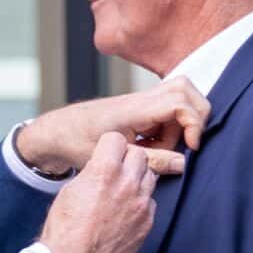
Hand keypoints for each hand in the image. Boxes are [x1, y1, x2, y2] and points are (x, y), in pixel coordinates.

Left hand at [16, 77, 210, 175]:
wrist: (58, 131)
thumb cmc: (77, 143)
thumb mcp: (114, 159)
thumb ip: (151, 161)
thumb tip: (182, 164)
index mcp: (133, 109)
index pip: (178, 102)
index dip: (193, 123)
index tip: (191, 146)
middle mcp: (140, 99)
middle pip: (185, 89)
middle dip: (194, 117)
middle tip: (183, 143)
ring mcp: (140, 100)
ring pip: (179, 97)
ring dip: (180, 124)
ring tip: (160, 146)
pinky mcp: (140, 107)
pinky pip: (167, 108)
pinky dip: (170, 126)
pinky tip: (152, 144)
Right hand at [39, 133, 157, 252]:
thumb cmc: (66, 230)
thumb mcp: (71, 189)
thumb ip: (92, 172)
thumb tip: (101, 166)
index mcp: (104, 171)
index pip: (117, 139)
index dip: (110, 146)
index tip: (108, 153)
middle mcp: (126, 184)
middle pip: (139, 155)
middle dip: (127, 159)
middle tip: (117, 170)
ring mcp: (140, 204)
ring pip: (150, 176)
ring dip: (137, 179)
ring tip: (121, 191)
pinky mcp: (147, 222)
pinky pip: (151, 201)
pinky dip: (141, 202)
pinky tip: (126, 211)